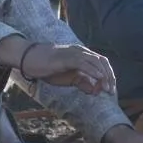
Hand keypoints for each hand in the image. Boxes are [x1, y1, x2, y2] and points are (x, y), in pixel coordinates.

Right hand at [0, 36, 116, 95]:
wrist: (31, 60)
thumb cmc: (48, 68)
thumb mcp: (68, 79)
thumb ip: (82, 83)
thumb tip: (94, 90)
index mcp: (82, 55)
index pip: (101, 63)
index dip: (109, 76)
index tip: (110, 89)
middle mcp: (81, 51)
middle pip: (102, 62)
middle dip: (110, 77)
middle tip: (111, 91)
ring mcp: (74, 53)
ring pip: (96, 62)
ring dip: (103, 76)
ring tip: (106, 89)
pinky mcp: (67, 58)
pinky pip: (84, 64)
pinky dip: (93, 71)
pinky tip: (98, 80)